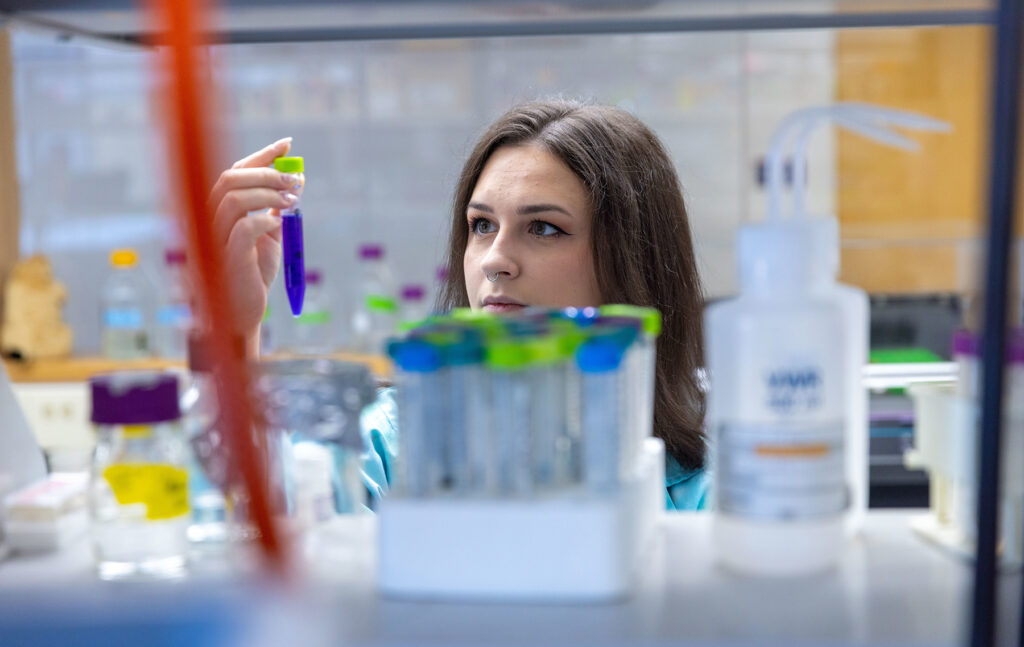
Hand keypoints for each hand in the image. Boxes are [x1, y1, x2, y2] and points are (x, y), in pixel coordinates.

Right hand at [207, 137, 297, 352]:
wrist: (242, 310)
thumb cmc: (253, 272)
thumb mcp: (271, 234)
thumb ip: (278, 207)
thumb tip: (297, 177)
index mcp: (220, 209)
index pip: (236, 170)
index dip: (262, 154)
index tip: (288, 144)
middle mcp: (210, 218)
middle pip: (230, 178)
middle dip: (267, 172)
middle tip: (295, 180)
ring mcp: (215, 237)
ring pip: (233, 198)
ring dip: (267, 193)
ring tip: (293, 200)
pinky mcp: (226, 258)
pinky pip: (242, 229)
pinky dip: (264, 220)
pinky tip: (280, 223)